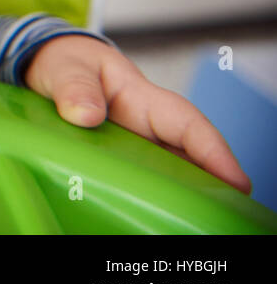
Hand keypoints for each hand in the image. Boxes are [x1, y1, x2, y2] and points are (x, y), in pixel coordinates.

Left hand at [22, 35, 250, 194]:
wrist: (47, 68)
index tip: (236, 182)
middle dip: (208, 184)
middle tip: (215, 215)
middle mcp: (146, 125)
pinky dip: (148, 195)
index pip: (187, 125)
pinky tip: (148, 214)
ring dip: (178, 193)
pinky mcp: (117, 158)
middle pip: (187, 157)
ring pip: (167, 172)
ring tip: (185, 221)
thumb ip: (74, 87)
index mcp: (142, 98)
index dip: (215, 153)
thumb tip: (85, 114)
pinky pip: (140, 179)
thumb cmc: (66, 63)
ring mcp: (134, 144)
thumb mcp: (65, 69)